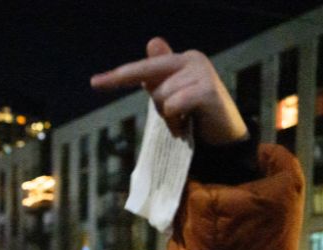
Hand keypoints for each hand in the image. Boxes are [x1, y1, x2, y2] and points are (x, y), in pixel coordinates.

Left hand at [90, 37, 247, 144]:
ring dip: (170, 117)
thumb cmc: (197, 113)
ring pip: (161, 97)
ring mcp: (202, 73)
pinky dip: (177, 120)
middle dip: (157, 104)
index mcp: (181, 59)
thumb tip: (152, 41)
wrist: (226, 135)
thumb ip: (160, 74)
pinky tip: (190, 124)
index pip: (144, 67)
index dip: (119, 77)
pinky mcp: (208, 90)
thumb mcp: (174, 94)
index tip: (95, 83)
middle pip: (150, 82)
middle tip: (175, 117)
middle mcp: (192, 59)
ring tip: (187, 121)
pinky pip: (174, 105)